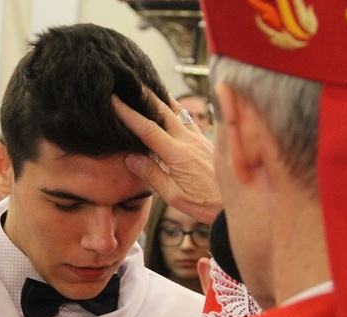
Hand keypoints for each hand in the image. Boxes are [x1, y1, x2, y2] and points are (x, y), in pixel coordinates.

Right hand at [112, 92, 220, 223]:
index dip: (129, 113)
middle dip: (145, 94)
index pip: (148, 129)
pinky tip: (170, 107)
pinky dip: (175, 109)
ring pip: (177, 111)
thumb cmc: (203, 204)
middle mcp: (189, 141)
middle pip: (164, 110)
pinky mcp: (205, 141)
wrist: (233, 204)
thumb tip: (131, 157)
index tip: (114, 101)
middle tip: (130, 81)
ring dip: (162, 97)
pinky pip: (187, 119)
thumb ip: (152, 174)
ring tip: (149, 85)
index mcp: (178, 155)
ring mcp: (199, 138)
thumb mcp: (173, 195)